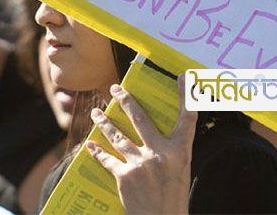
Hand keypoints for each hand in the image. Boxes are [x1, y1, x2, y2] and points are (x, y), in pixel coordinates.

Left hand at [86, 75, 197, 214]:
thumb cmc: (173, 198)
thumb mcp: (180, 171)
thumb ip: (172, 151)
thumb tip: (158, 134)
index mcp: (180, 151)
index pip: (186, 118)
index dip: (186, 96)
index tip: (183, 78)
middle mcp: (160, 153)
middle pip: (140, 118)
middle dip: (126, 100)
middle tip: (115, 88)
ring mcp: (140, 163)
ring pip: (118, 136)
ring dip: (105, 122)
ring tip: (96, 112)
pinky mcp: (125, 176)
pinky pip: (108, 159)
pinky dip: (98, 152)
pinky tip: (90, 145)